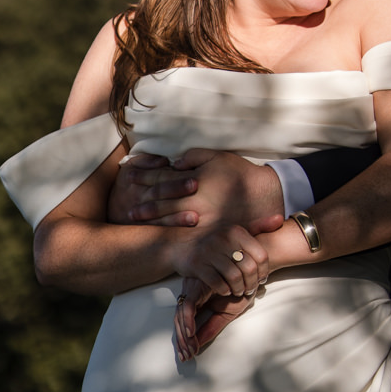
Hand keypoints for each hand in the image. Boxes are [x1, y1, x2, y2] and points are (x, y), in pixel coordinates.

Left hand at [111, 148, 284, 229]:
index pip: (163, 179)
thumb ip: (190, 158)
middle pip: (162, 203)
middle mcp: (196, 203)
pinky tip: (160, 234)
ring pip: (171, 221)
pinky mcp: (210, 231)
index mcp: (194, 182)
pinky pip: (187, 234)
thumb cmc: (238, 172)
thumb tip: (170, 164)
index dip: (145, 177)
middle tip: (125, 209)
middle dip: (143, 204)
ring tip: (135, 221)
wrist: (264, 195)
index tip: (130, 176)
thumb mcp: (214, 157)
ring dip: (152, 221)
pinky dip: (171, 233)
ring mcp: (203, 220)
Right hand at [166, 222, 271, 303]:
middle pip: (250, 269)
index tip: (260, 278)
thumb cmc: (213, 242)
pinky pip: (219, 284)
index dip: (264, 271)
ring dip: (239, 289)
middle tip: (249, 288)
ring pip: (235, 278)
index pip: (261, 256)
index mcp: (235, 230)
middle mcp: (223, 238)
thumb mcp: (234, 232)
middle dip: (252, 284)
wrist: (180, 246)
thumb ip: (257, 227)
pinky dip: (225, 291)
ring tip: (238, 290)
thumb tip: (279, 219)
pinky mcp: (198, 265)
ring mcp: (209, 252)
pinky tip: (225, 289)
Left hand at [173, 279, 258, 361]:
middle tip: (186, 357)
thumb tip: (198, 344)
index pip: (184, 323)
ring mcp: (191, 289)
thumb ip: (211, 327)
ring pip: (181, 315)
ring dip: (184, 334)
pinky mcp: (197, 286)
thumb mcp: (225, 315)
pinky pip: (189, 305)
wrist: (249, 274)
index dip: (183, 341)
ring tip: (190, 350)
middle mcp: (190, 294)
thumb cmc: (238, 292)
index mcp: (195, 301)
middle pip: (179, 320)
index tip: (187, 356)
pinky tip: (190, 333)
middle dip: (181, 341)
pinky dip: (188, 320)